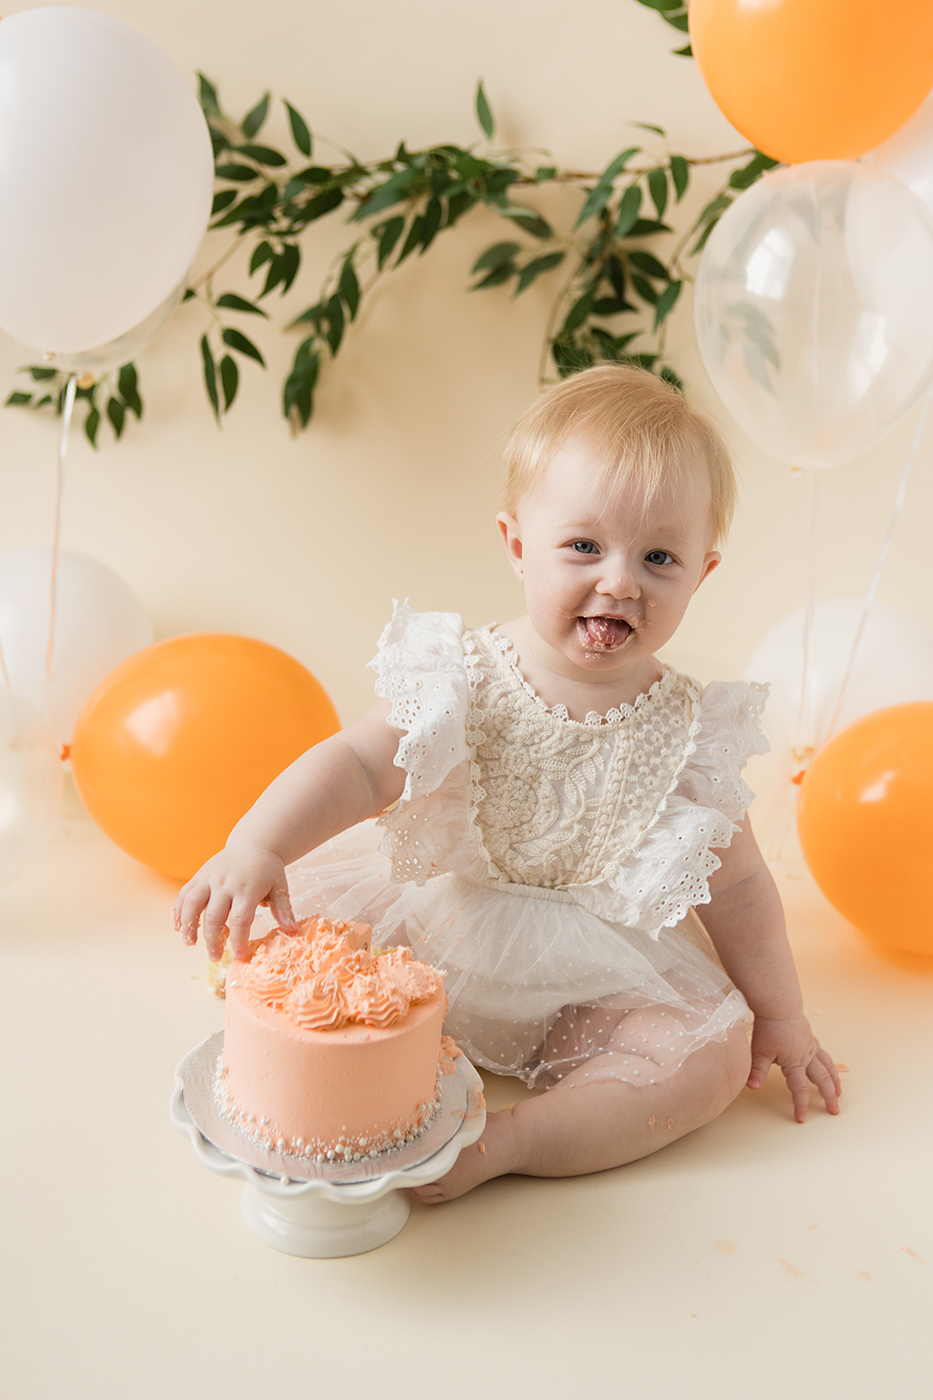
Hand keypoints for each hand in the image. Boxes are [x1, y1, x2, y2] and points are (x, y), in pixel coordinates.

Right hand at [172, 843, 296, 961]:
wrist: (254, 843)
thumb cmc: (268, 870)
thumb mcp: (280, 886)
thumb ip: (283, 909)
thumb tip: (292, 930)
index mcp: (247, 888)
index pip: (240, 919)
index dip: (238, 939)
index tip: (239, 955)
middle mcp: (225, 883)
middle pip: (213, 916)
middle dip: (212, 940)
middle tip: (215, 957)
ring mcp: (209, 878)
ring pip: (191, 904)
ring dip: (188, 926)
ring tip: (190, 943)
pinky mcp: (199, 875)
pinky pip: (184, 894)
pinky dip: (178, 911)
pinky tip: (178, 927)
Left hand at [747, 1014, 841, 1121]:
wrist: (778, 1005)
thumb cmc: (768, 1027)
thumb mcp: (760, 1051)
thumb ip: (757, 1070)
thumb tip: (751, 1087)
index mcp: (795, 1062)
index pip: (799, 1089)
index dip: (800, 1105)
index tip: (801, 1119)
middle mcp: (807, 1055)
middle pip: (822, 1080)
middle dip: (828, 1096)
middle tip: (834, 1110)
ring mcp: (810, 1045)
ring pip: (827, 1066)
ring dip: (834, 1081)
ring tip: (839, 1092)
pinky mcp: (809, 1036)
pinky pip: (823, 1054)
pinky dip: (829, 1063)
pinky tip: (828, 1066)